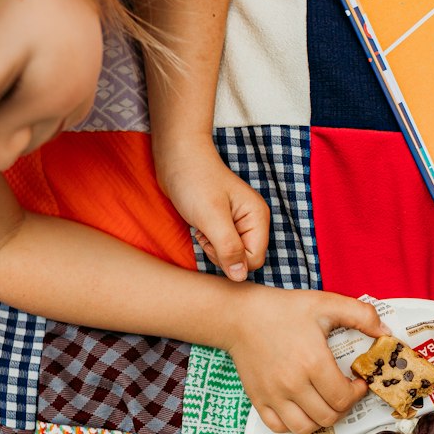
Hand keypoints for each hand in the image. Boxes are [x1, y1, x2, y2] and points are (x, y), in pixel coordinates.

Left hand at [156, 140, 270, 281]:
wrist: (176, 156)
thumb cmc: (194, 181)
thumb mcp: (211, 218)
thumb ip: (228, 248)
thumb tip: (240, 277)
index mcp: (258, 218)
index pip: (254, 260)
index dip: (231, 258)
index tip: (212, 238)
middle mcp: (252, 221)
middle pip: (244, 259)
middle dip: (221, 253)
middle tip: (205, 232)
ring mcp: (238, 222)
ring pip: (231, 254)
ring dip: (213, 247)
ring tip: (201, 226)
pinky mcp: (224, 223)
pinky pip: (221, 246)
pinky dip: (208, 241)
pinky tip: (199, 226)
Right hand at [224, 287, 385, 433]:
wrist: (241, 315)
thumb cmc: (283, 309)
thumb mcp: (326, 303)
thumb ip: (361, 315)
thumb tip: (384, 331)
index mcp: (313, 362)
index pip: (344, 397)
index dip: (357, 393)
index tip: (357, 382)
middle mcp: (292, 384)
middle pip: (328, 416)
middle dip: (343, 406)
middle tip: (343, 391)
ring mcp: (273, 395)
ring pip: (305, 428)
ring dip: (320, 419)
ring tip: (324, 402)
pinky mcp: (258, 400)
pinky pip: (279, 427)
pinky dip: (293, 424)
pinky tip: (301, 407)